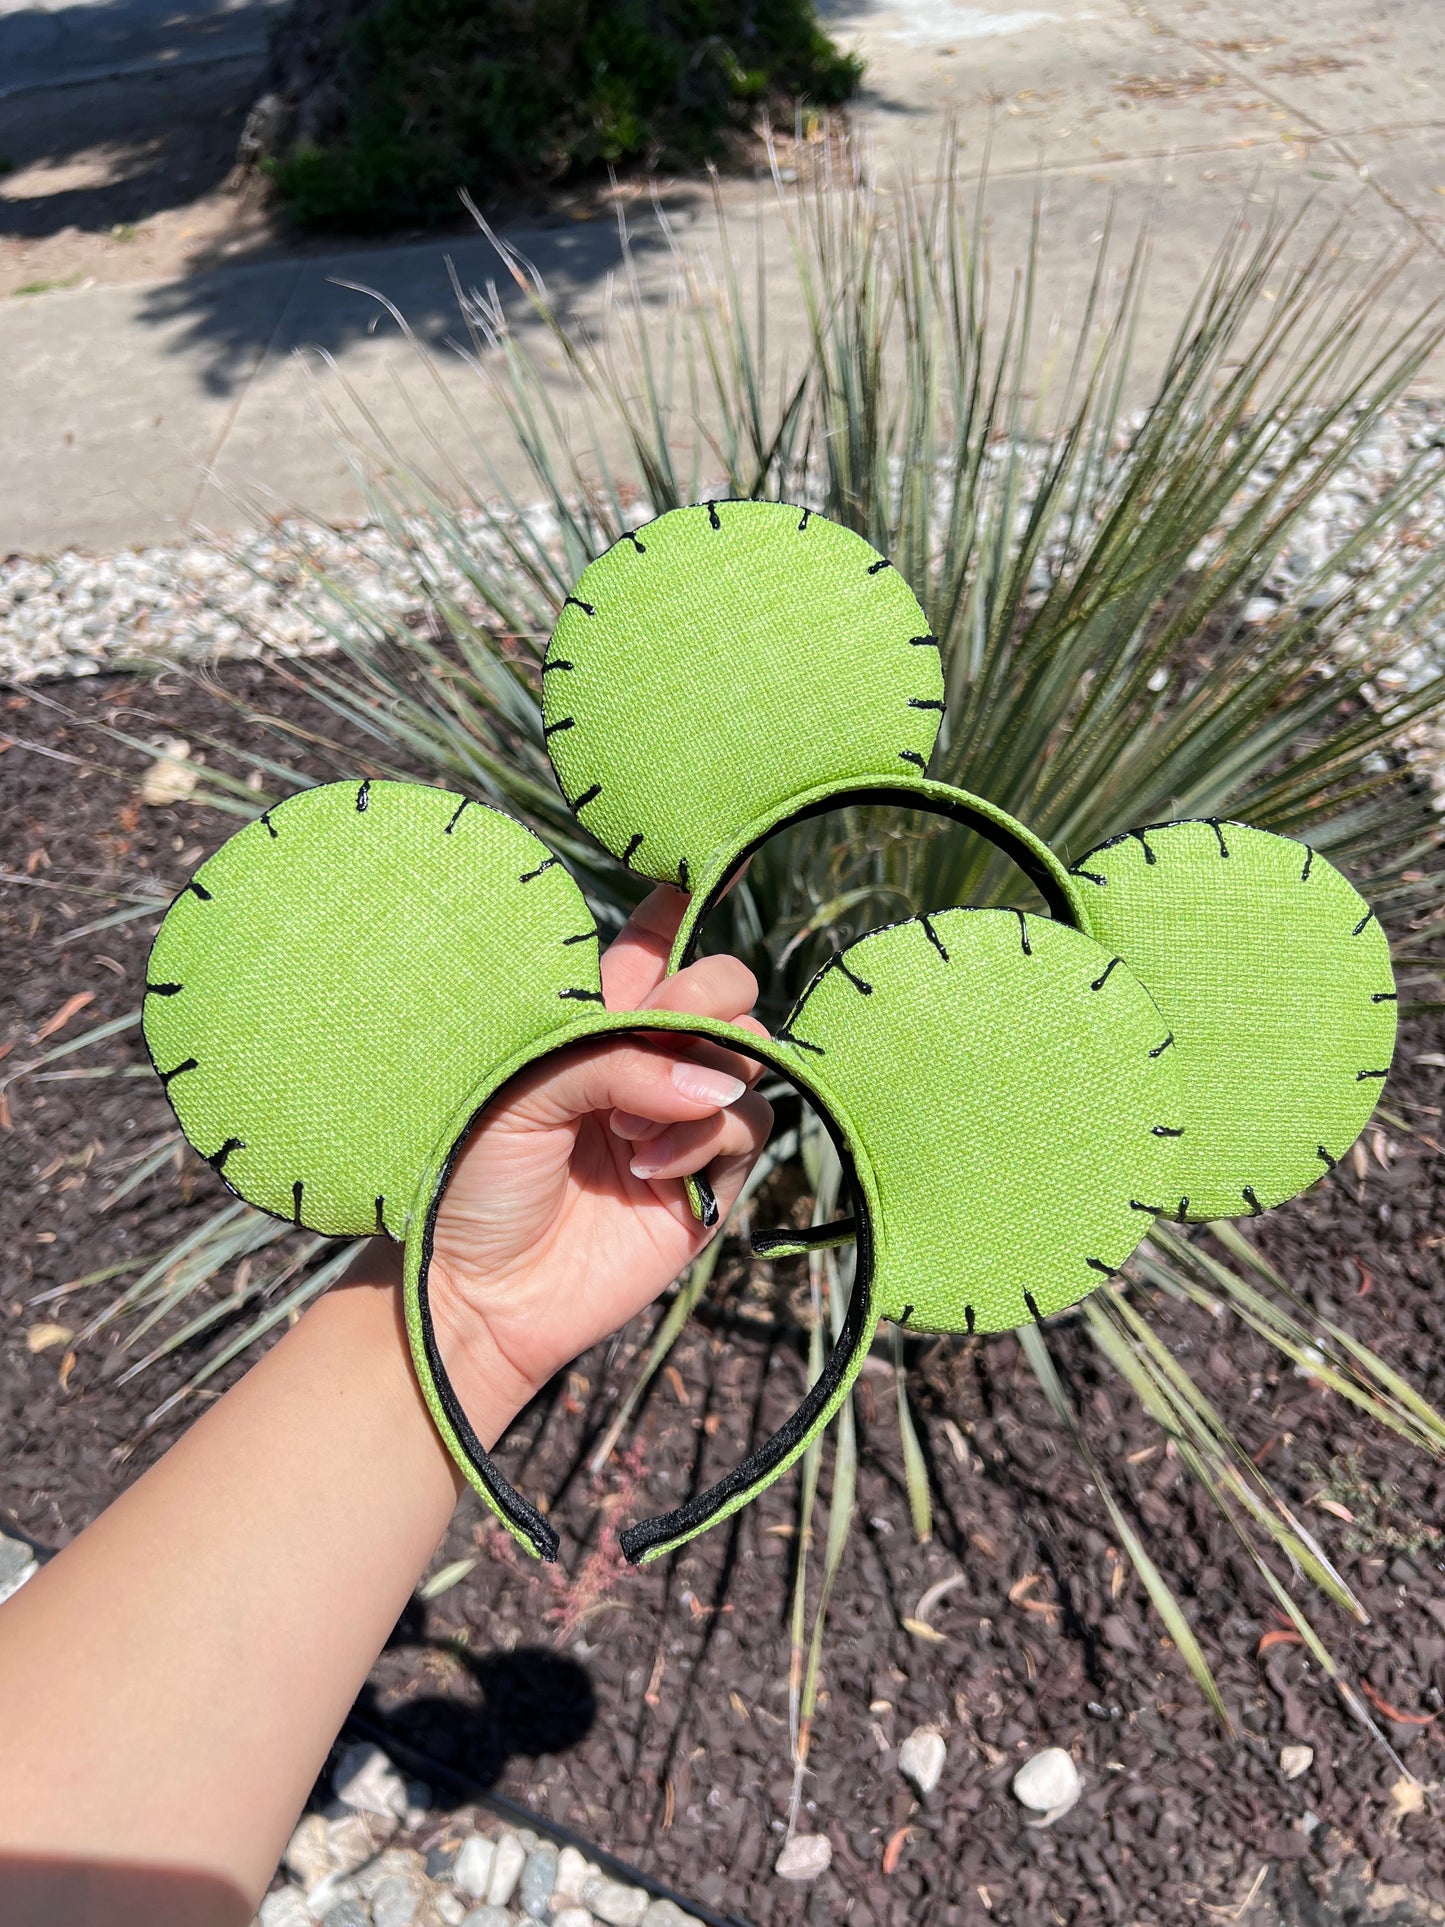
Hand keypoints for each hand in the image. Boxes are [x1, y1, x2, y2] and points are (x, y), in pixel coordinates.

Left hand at [424, 885, 772, 1434]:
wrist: (471, 1291)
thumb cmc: (467, 1174)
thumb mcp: (521, 1087)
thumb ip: (617, 1057)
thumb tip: (716, 1078)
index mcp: (591, 1015)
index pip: (656, 939)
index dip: (687, 902)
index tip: (716, 870)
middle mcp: (645, 1056)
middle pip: (723, 988)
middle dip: (713, 993)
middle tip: (672, 1021)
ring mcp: (681, 1116)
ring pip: (749, 1055)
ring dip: (701, 1078)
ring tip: (626, 1130)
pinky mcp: (707, 1177)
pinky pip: (749, 1125)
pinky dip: (707, 1137)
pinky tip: (648, 1167)